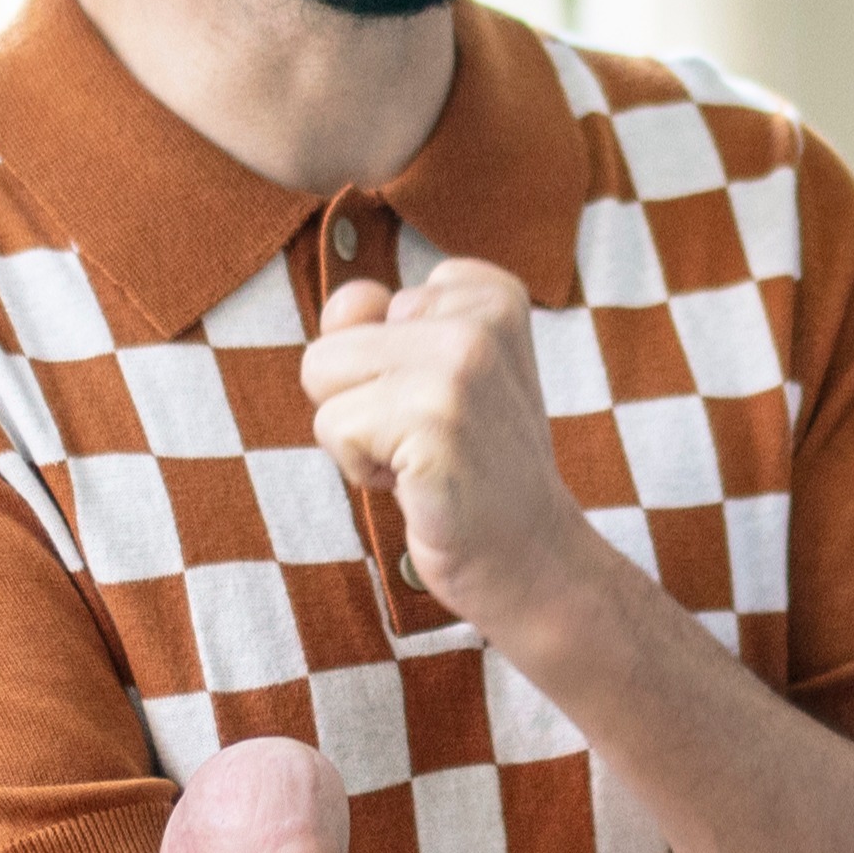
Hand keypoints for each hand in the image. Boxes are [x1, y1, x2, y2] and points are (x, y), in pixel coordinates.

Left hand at [308, 265, 602, 630]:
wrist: (531, 558)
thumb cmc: (474, 468)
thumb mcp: (437, 374)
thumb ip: (380, 322)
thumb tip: (351, 302)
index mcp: (492, 294)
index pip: (369, 303)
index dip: (385, 367)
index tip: (441, 407)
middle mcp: (481, 319)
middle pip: (335, 341)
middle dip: (360, 399)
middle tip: (428, 440)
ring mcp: (460, 366)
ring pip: (322, 375)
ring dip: (357, 435)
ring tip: (420, 460)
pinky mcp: (433, 420)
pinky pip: (333, 426)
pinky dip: (360, 470)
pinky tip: (418, 484)